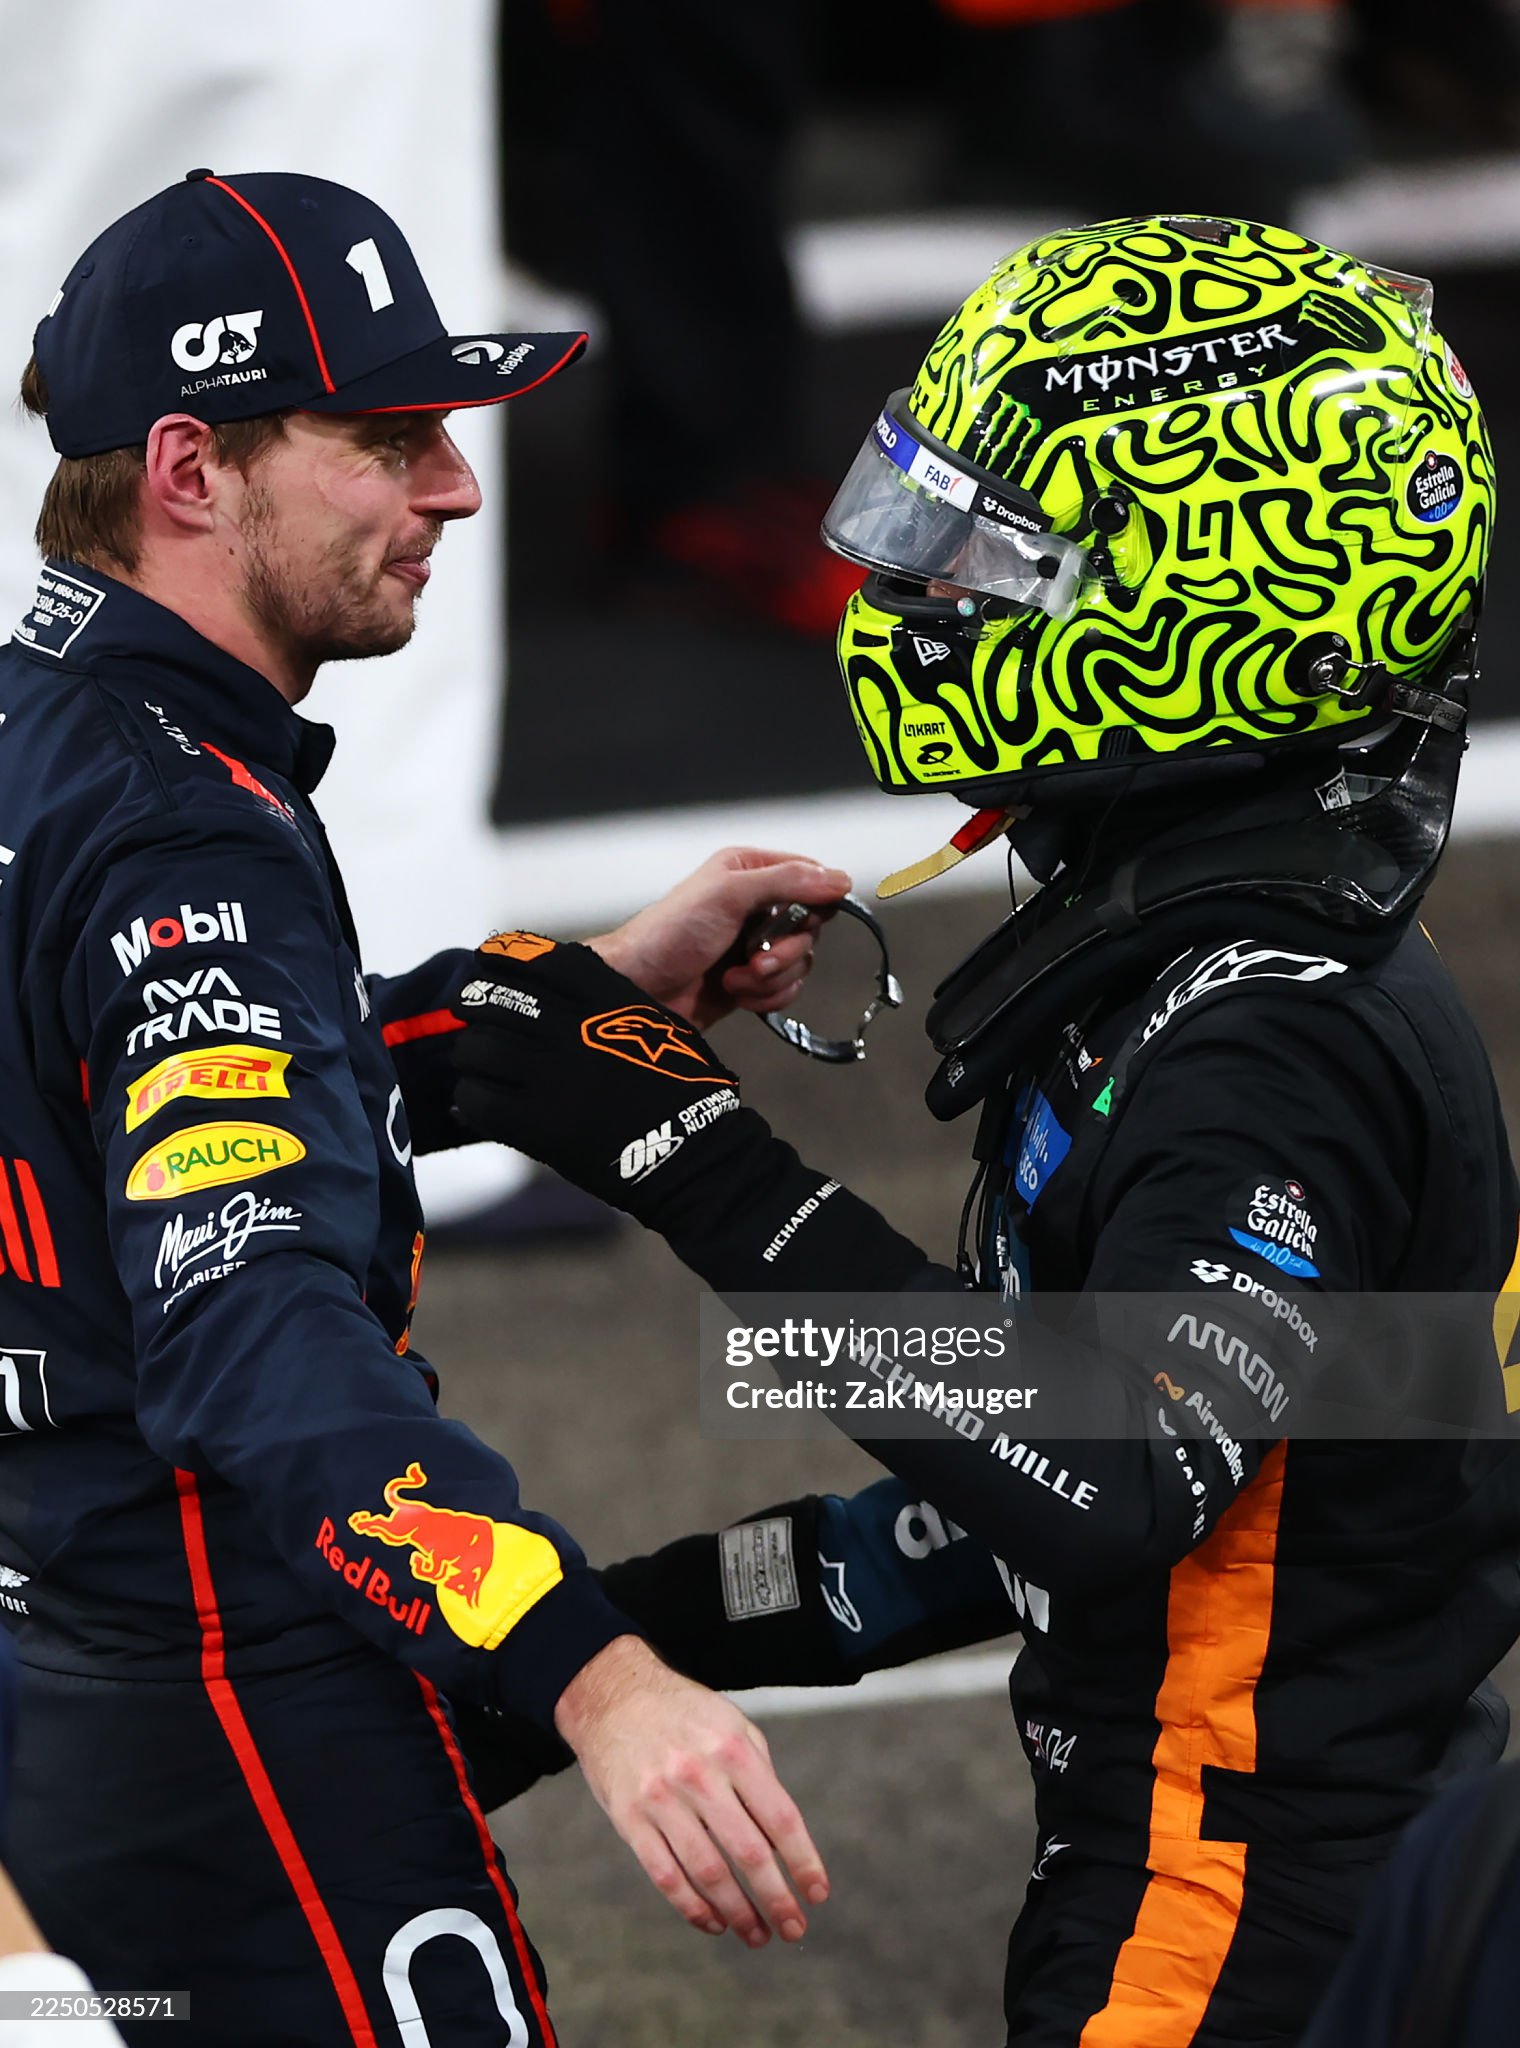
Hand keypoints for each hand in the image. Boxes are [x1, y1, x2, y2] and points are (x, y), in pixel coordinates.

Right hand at [554, 1636, 827, 1944]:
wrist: (613, 1697)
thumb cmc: (684, 1715)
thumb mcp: (732, 1725)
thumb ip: (760, 1775)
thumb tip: (785, 1839)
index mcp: (733, 1748)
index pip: (780, 1818)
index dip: (803, 1861)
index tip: (817, 1894)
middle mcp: (699, 1774)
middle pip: (748, 1852)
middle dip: (776, 1898)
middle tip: (794, 1928)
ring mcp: (661, 1798)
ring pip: (708, 1872)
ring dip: (738, 1912)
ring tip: (756, 1933)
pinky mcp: (630, 1819)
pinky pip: (665, 1876)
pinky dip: (693, 1907)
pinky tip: (713, 1922)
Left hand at [588, 847, 850, 1028]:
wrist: (639, 990)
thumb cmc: (672, 933)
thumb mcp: (729, 895)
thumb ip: (787, 882)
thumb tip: (841, 879)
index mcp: (751, 871)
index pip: (811, 877)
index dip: (817, 900)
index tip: (805, 919)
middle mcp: (758, 905)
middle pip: (813, 925)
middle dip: (787, 950)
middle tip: (755, 959)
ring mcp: (757, 944)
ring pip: (802, 961)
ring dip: (772, 977)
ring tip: (734, 979)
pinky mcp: (753, 980)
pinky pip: (787, 989)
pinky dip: (767, 996)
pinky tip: (736, 994)